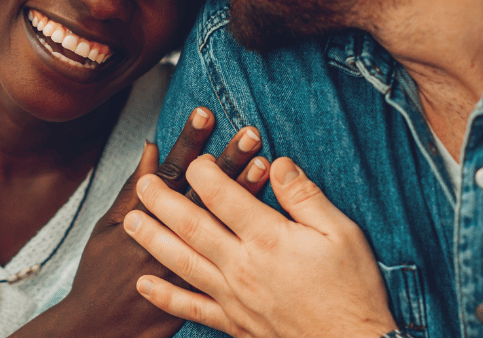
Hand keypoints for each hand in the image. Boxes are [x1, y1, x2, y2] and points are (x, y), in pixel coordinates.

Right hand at [13, 108, 267, 337]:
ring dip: (242, 193)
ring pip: (221, 224)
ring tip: (265, 164)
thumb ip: (132, 189)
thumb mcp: (106, 227)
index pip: (171, 171)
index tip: (207, 113)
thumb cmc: (101, 272)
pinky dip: (248, 238)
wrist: (102, 325)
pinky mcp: (203, 290)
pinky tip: (267, 219)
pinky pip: (233, 254)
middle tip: (250, 132)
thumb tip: (152, 149)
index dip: (189, 141)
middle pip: (203, 193)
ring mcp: (188, 264)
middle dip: (226, 161)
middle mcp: (169, 237)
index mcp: (142, 215)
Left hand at [124, 154, 396, 337]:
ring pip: (182, 263)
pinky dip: (164, 297)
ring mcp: (234, 296)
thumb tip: (279, 164)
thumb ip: (306, 197)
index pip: (224, 197)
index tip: (194, 160)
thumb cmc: (353, 291)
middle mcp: (243, 266)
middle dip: (162, 202)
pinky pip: (190, 309)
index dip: (204, 173)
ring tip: (130, 222)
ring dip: (152, 240)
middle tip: (142, 183)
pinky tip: (144, 285)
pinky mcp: (234, 322)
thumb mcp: (343, 234)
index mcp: (269, 239)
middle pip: (192, 227)